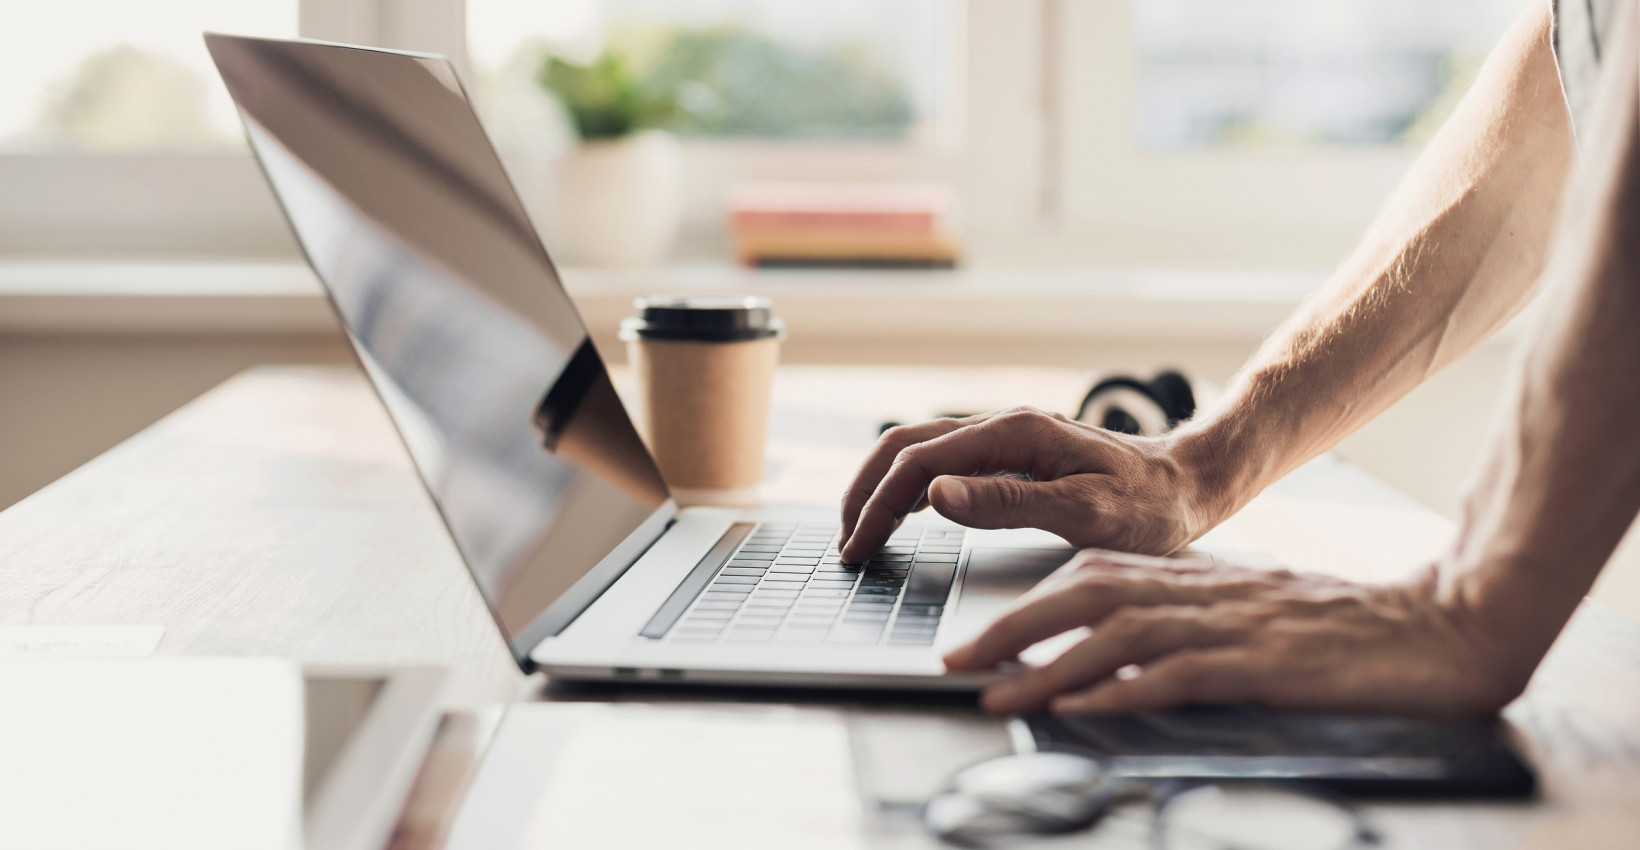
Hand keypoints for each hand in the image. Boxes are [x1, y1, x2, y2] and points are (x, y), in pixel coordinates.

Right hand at [837, 407, 1225, 562]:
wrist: (1191, 483)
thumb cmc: (1149, 505)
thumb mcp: (1084, 513)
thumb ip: (1007, 503)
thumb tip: (935, 494)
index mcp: (1013, 434)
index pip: (917, 464)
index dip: (877, 507)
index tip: (857, 549)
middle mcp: (1002, 426)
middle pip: (904, 446)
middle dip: (863, 492)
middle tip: (845, 544)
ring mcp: (1005, 437)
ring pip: (918, 449)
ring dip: (880, 486)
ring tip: (860, 530)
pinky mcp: (1012, 453)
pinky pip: (942, 459)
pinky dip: (907, 484)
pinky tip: (902, 513)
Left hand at [943, 550, 1522, 717]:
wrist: (1442, 628)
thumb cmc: (1346, 631)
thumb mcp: (1254, 618)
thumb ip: (1191, 627)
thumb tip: (1117, 661)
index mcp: (1201, 580)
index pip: (1094, 577)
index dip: (1029, 604)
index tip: (979, 636)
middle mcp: (1206, 593)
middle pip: (1089, 594)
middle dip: (1014, 628)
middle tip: (958, 661)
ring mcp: (1236, 626)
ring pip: (1120, 633)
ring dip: (1050, 665)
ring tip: (999, 693)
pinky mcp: (1267, 665)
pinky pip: (1182, 674)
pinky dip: (1126, 690)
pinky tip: (1085, 707)